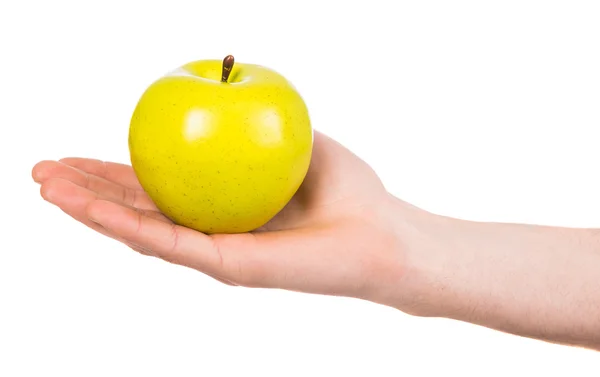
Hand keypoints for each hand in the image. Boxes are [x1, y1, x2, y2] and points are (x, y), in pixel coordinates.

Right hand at [32, 131, 424, 310]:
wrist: (381, 232)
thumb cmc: (348, 188)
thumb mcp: (298, 136)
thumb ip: (257, 118)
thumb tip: (226, 81)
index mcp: (222, 204)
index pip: (159, 186)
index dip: (114, 172)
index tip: (76, 154)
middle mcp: (212, 231)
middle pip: (138, 211)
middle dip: (86, 193)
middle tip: (39, 171)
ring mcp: (216, 252)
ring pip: (142, 230)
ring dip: (90, 210)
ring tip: (45, 188)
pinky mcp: (228, 266)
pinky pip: (170, 242)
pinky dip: (126, 225)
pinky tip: (89, 208)